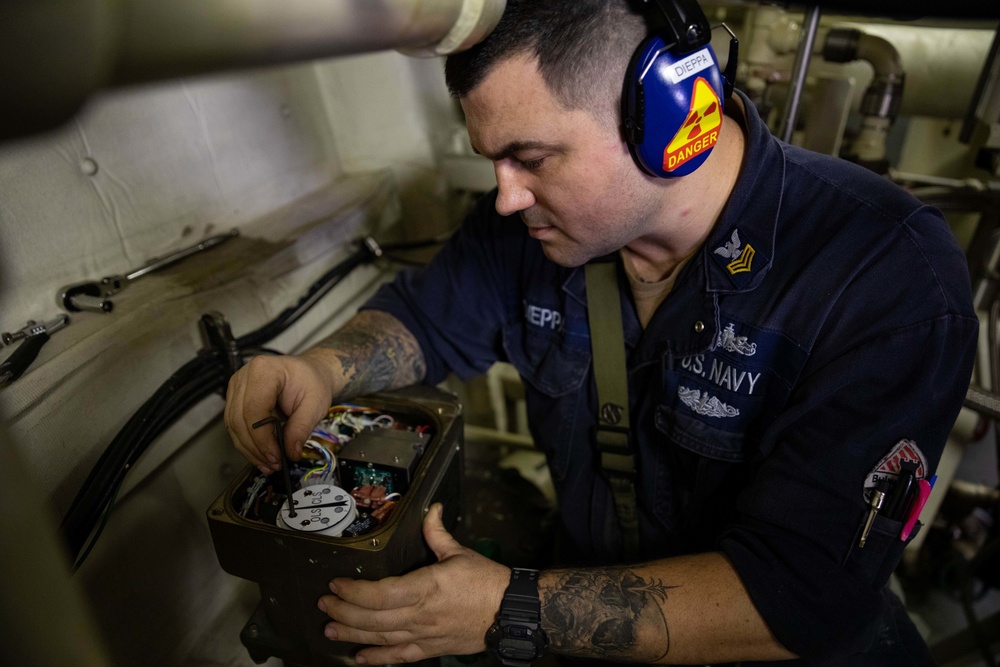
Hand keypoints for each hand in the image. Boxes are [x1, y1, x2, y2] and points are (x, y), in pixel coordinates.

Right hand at [224, 352, 334, 473]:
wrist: (310, 373)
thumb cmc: (312, 382)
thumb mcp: (315, 405)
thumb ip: (301, 429)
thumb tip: (290, 453)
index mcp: (264, 371)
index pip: (253, 410)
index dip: (262, 438)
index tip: (275, 456)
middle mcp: (244, 377)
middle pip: (239, 420)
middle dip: (255, 448)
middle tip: (273, 463)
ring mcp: (237, 387)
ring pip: (233, 425)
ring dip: (249, 449)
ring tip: (268, 463)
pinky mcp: (236, 398)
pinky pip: (235, 425)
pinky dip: (247, 443)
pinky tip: (260, 455)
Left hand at [317, 503, 509, 663]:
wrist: (509, 612)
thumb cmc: (486, 583)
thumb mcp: (460, 552)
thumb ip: (437, 532)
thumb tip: (430, 509)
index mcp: (426, 587)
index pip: (380, 594)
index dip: (353, 592)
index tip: (336, 585)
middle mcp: (421, 615)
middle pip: (373, 618)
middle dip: (343, 612)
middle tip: (324, 605)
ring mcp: (424, 635)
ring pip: (381, 638)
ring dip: (353, 634)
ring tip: (331, 629)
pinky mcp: (431, 648)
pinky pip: (399, 657)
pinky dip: (378, 659)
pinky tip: (360, 659)